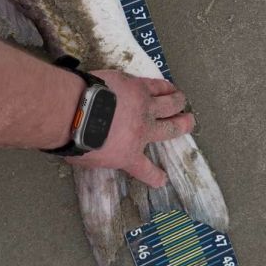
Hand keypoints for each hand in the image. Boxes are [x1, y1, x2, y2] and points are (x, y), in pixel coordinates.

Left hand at [65, 70, 194, 187]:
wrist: (78, 110)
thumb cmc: (75, 138)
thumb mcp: (87, 158)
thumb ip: (100, 155)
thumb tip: (96, 149)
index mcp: (128, 155)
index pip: (145, 170)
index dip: (155, 176)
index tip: (162, 179)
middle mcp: (142, 131)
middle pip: (170, 129)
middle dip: (182, 126)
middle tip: (190, 122)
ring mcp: (143, 107)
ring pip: (170, 104)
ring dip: (178, 102)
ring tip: (183, 101)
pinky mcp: (137, 86)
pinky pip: (157, 85)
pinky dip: (166, 86)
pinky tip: (170, 86)